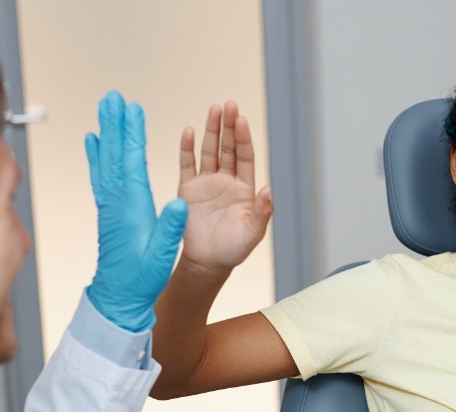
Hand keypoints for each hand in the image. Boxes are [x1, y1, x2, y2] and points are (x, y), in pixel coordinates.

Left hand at [84, 90, 186, 331]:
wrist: (118, 297)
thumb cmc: (141, 279)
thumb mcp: (161, 256)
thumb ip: (170, 228)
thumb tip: (180, 203)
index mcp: (131, 207)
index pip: (132, 162)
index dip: (132, 134)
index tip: (133, 109)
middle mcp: (116, 201)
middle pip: (114, 153)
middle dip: (115, 123)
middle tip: (113, 97)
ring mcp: (108, 205)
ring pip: (105, 160)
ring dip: (106, 132)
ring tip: (104, 109)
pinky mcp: (106, 211)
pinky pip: (99, 175)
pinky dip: (96, 155)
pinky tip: (93, 141)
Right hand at [177, 101, 272, 275]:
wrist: (207, 262)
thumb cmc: (233, 250)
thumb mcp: (253, 233)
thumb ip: (262, 212)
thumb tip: (268, 190)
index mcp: (244, 189)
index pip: (245, 157)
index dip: (243, 139)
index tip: (241, 120)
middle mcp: (226, 181)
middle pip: (228, 148)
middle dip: (228, 127)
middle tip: (228, 105)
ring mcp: (207, 183)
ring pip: (209, 151)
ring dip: (210, 131)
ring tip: (213, 110)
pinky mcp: (188, 190)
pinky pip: (187, 165)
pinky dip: (187, 149)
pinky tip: (189, 132)